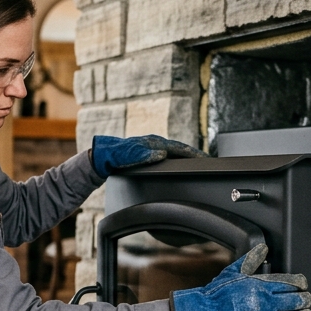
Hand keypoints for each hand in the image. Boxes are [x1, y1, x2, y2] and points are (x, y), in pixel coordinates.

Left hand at [90, 135, 207, 176]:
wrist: (101, 157)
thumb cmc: (113, 156)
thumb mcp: (127, 156)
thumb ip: (142, 154)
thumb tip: (161, 154)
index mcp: (153, 143)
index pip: (179, 148)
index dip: (193, 154)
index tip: (206, 159)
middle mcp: (155, 143)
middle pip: (180, 150)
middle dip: (195, 156)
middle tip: (209, 164)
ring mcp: (153, 148)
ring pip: (175, 153)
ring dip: (187, 159)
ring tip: (199, 166)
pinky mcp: (150, 155)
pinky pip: (169, 158)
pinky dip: (178, 162)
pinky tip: (181, 168)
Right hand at [169, 244, 310, 310]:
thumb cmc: (218, 294)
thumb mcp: (234, 271)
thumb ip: (251, 259)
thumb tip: (263, 248)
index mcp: (262, 286)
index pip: (291, 283)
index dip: (301, 284)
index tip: (304, 285)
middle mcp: (266, 303)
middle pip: (296, 301)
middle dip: (305, 300)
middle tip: (308, 300)